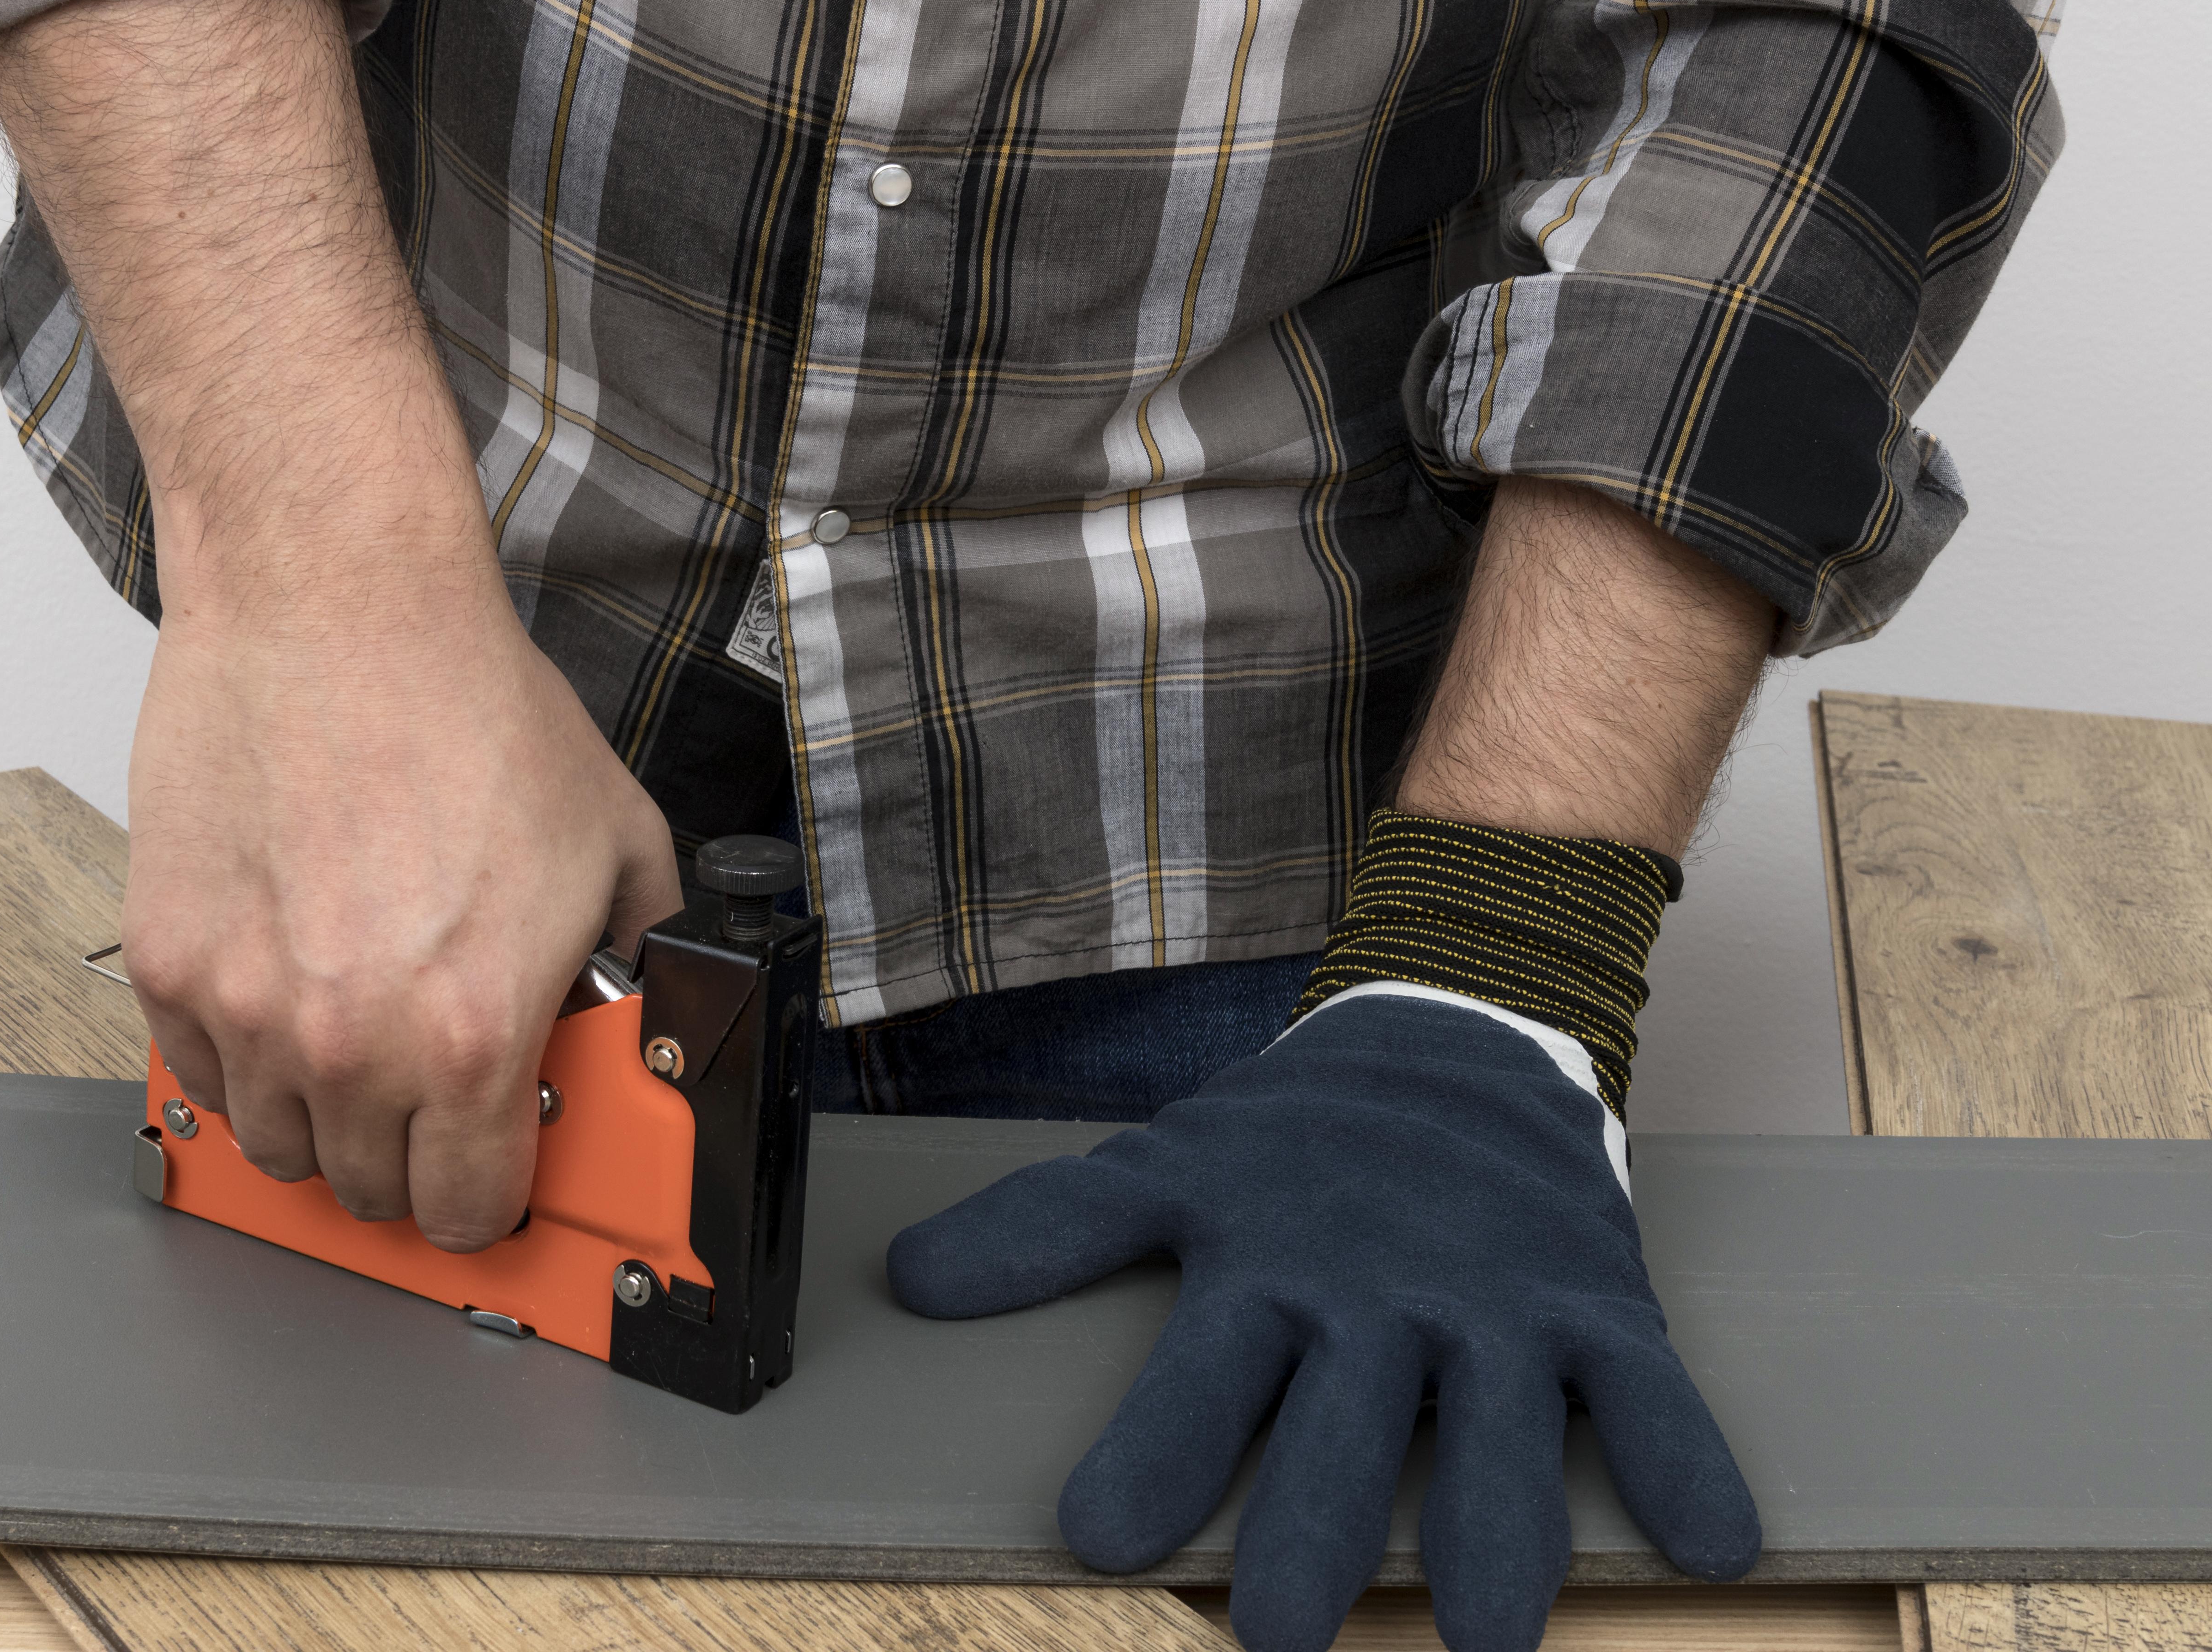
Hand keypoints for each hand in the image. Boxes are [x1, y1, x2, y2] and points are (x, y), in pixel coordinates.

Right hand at [120, 586, 680, 1251]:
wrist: (338, 606)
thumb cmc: (468, 705)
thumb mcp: (615, 840)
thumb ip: (631, 951)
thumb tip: (634, 1006)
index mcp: (470, 1033)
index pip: (465, 1210)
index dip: (486, 1194)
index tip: (484, 1169)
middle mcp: (351, 1040)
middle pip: (367, 1190)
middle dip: (406, 1154)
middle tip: (424, 1090)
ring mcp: (247, 1007)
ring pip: (273, 1144)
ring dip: (317, 1114)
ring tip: (352, 1035)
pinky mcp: (170, 959)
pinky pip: (197, 1072)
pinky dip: (237, 1055)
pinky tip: (284, 991)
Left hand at [886, 987, 1758, 1651]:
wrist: (1459, 1026)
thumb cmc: (1297, 1134)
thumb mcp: (1164, 1167)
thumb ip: (1048, 1231)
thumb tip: (906, 1278)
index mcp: (1267, 1267)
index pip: (1196, 1378)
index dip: (1148, 1459)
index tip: (1097, 1538)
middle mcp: (1380, 1294)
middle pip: (1342, 1432)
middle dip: (1310, 1533)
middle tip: (1273, 1633)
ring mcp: (1496, 1302)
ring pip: (1499, 1432)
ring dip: (1501, 1533)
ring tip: (1494, 1634)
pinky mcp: (1596, 1303)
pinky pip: (1647, 1393)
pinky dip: (1685, 1461)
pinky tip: (1711, 1540)